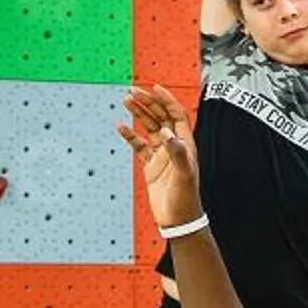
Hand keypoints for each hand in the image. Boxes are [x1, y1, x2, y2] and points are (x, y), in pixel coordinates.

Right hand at [117, 86, 202, 230]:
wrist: (178, 220)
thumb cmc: (186, 199)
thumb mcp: (184, 174)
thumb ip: (176, 152)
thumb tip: (165, 132)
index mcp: (185, 144)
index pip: (176, 115)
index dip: (166, 100)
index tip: (154, 88)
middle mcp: (174, 146)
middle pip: (160, 117)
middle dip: (148, 103)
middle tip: (133, 91)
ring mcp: (161, 155)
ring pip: (148, 128)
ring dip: (138, 114)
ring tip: (126, 101)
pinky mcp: (151, 166)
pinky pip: (139, 146)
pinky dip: (130, 135)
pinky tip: (121, 127)